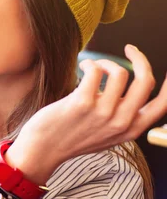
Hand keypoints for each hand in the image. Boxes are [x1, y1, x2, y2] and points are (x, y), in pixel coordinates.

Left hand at [8, 44, 166, 183]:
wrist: (43, 149)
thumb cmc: (73, 136)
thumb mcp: (107, 133)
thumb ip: (122, 116)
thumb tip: (131, 85)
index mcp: (131, 129)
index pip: (163, 105)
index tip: (166, 68)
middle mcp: (121, 122)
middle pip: (146, 81)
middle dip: (140, 58)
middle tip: (130, 49)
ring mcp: (102, 113)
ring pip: (119, 72)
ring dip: (106, 62)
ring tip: (94, 67)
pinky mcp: (82, 103)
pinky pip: (96, 71)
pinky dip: (90, 63)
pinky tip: (83, 67)